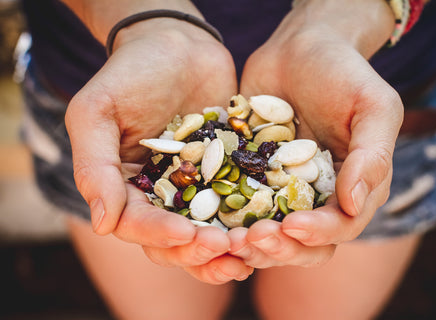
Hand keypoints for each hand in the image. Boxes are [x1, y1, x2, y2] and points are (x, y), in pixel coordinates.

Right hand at [65, 18, 251, 282]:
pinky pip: (241, 204)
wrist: (178, 45)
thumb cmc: (130, 73)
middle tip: (223, 247)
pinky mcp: (229, 175)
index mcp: (126, 189)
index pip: (137, 225)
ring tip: (249, 252)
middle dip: (198, 250)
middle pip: (175, 242)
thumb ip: (95, 166)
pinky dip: (253, 219)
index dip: (159, 234)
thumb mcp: (97, 112)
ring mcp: (198, 187)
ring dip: (228, 249)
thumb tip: (102, 224)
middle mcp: (162, 196)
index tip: (186, 234)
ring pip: (210, 233)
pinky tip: (270, 227)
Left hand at [231, 0, 402, 267]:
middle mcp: (314, 196)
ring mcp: (278, 188)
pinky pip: (233, 204)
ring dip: (248, 243)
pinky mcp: (247, 175)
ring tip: (229, 237)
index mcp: (350, 188)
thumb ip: (371, 156)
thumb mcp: (373, 107)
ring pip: (266, 233)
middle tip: (254, 237)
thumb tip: (354, 205)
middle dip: (279, 247)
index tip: (293, 226)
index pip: (340, 226)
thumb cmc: (344, 73)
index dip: (319, 233)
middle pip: (301, 243)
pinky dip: (222, 218)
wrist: (300, 47)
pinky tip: (205, 219)